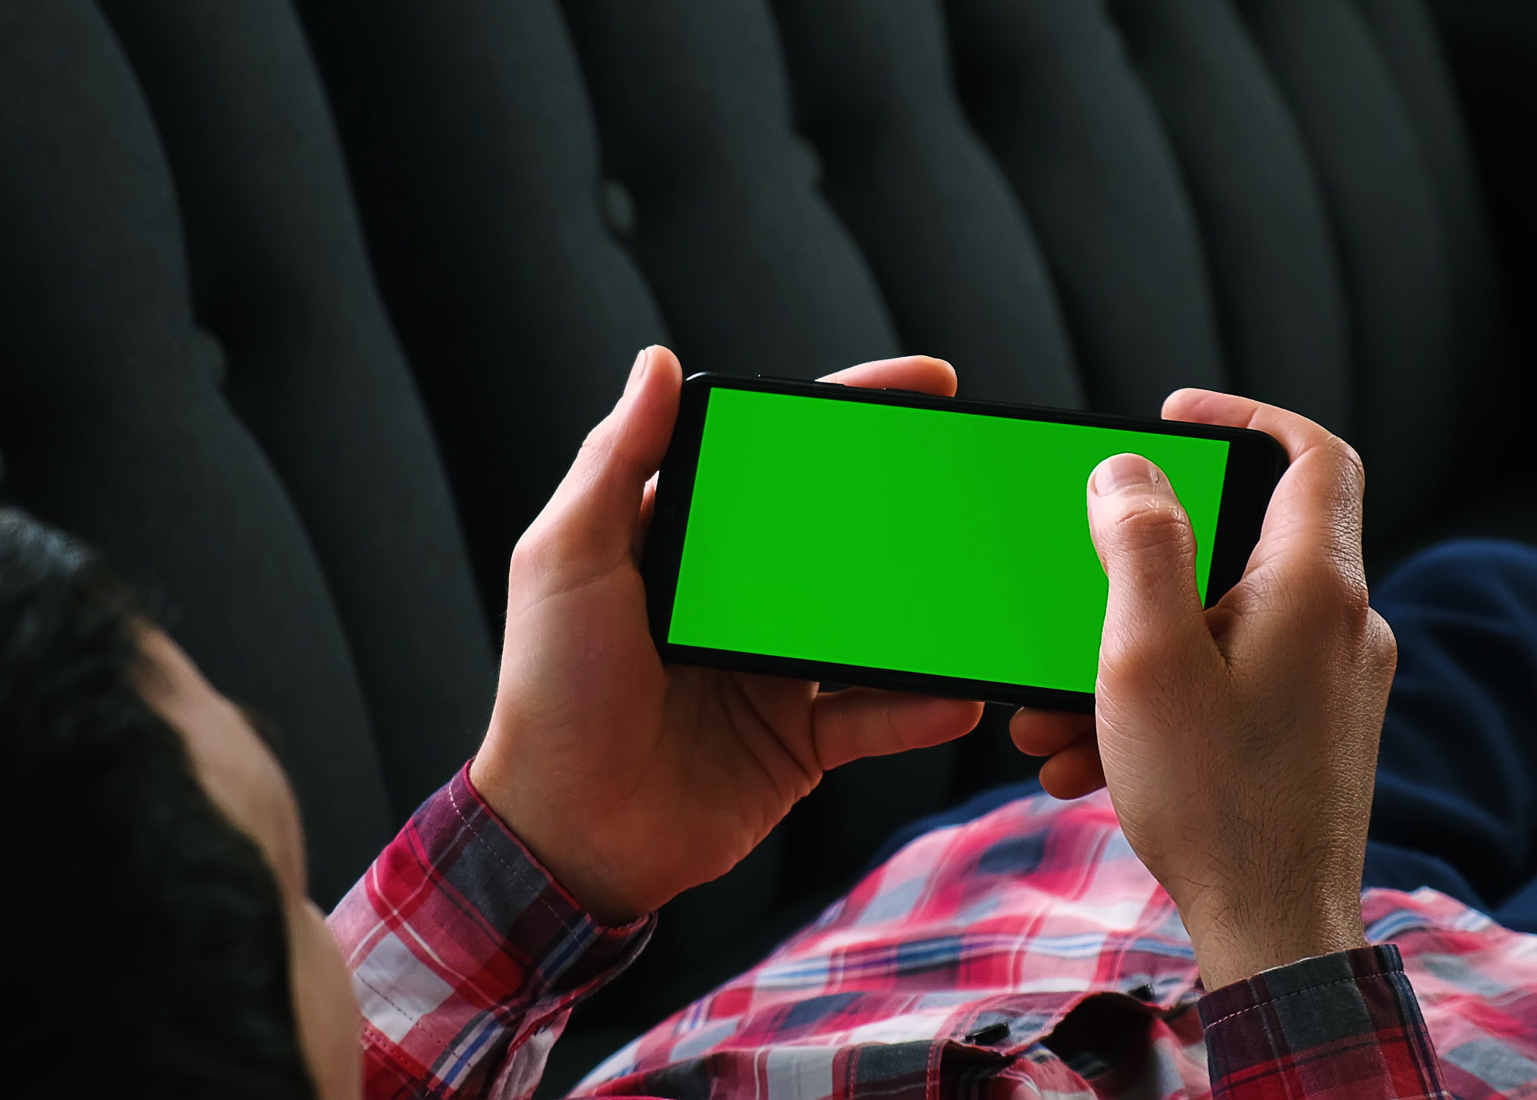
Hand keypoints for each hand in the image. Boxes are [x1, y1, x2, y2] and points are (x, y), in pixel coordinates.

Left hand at [470, 347, 983, 924]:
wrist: (566, 835)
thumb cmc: (550, 691)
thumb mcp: (567, 561)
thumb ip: (613, 461)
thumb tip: (656, 362)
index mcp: (679, 540)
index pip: (772, 457)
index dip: (844, 413)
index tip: (926, 383)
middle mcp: (733, 598)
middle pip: (837, 532)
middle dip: (910, 501)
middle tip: (980, 473)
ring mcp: (772, 670)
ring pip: (869, 623)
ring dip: (928, 606)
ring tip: (986, 584)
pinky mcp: (797, 743)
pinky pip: (874, 716)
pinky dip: (918, 708)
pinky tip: (960, 692)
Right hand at [1010, 390, 1395, 987]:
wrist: (1273, 928)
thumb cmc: (1212, 797)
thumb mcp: (1145, 656)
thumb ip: (1136, 546)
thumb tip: (1127, 471)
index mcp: (1314, 588)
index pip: (1311, 455)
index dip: (1244, 416)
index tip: (1171, 418)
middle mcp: (1340, 628)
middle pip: (1237, 550)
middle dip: (1131, 578)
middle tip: (1066, 600)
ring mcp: (1329, 686)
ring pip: (1215, 631)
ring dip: (1124, 659)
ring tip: (1049, 715)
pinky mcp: (1309, 736)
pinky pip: (1222, 689)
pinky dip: (1153, 706)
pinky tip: (1083, 759)